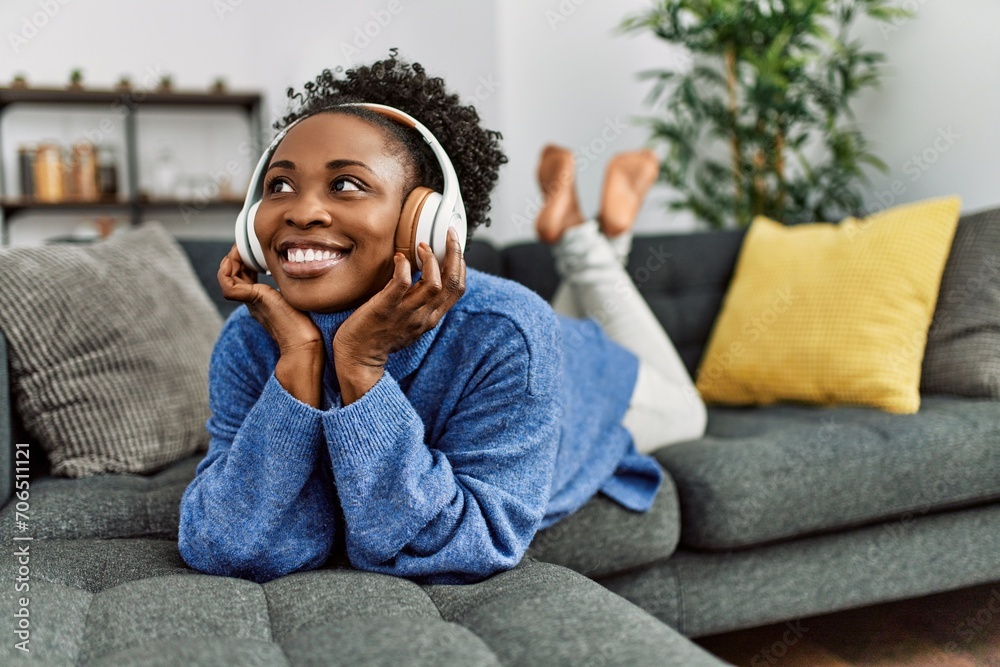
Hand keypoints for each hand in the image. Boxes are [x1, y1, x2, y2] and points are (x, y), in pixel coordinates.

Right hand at [218, 244, 323, 406]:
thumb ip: (305, 288)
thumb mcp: (305, 298)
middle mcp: (255, 300)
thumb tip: (319, 273)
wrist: (306, 344)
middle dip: (239, 257)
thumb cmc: (311, 326)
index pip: (248, 276)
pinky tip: (238, 258)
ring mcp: (252, 301)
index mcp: (265, 299)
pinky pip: (227, 285)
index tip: (258, 249)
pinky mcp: (253, 300)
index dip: (248, 261)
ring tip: (240, 249)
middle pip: (235, 275)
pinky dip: (226, 271)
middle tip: (247, 245)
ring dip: (231, 260)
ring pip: (227, 278)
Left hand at [334, 228, 465, 404]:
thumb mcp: (409, 321)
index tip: (454, 245)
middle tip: (449, 234)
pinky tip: (399, 258)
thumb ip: (419, 303)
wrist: (358, 358)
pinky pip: (401, 284)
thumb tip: (421, 276)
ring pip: (434, 284)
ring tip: (421, 246)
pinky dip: (403, 267)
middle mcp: (424, 316)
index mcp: (432, 318)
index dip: (461, 264)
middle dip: (455, 254)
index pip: (458, 289)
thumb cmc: (380, 336)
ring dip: (431, 260)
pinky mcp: (385, 309)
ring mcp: (406, 313)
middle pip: (452, 283)